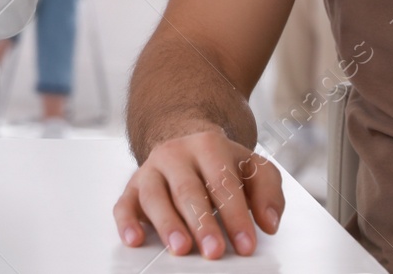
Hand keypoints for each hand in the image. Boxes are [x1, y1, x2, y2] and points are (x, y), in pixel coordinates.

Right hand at [112, 128, 284, 258]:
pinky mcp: (133, 187)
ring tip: (180, 248)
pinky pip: (124, 203)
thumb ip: (268, 192)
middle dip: (201, 223)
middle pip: (187, 190)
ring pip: (155, 195)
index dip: (235, 216)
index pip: (223, 183)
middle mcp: (175, 155)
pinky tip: (134, 238)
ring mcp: (151, 169)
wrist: (186, 142)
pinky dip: (126, 222)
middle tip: (214, 251)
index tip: (246, 245)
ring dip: (167, 224)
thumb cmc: (221, 164)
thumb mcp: (253, 168)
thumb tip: (269, 223)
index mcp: (208, 146)